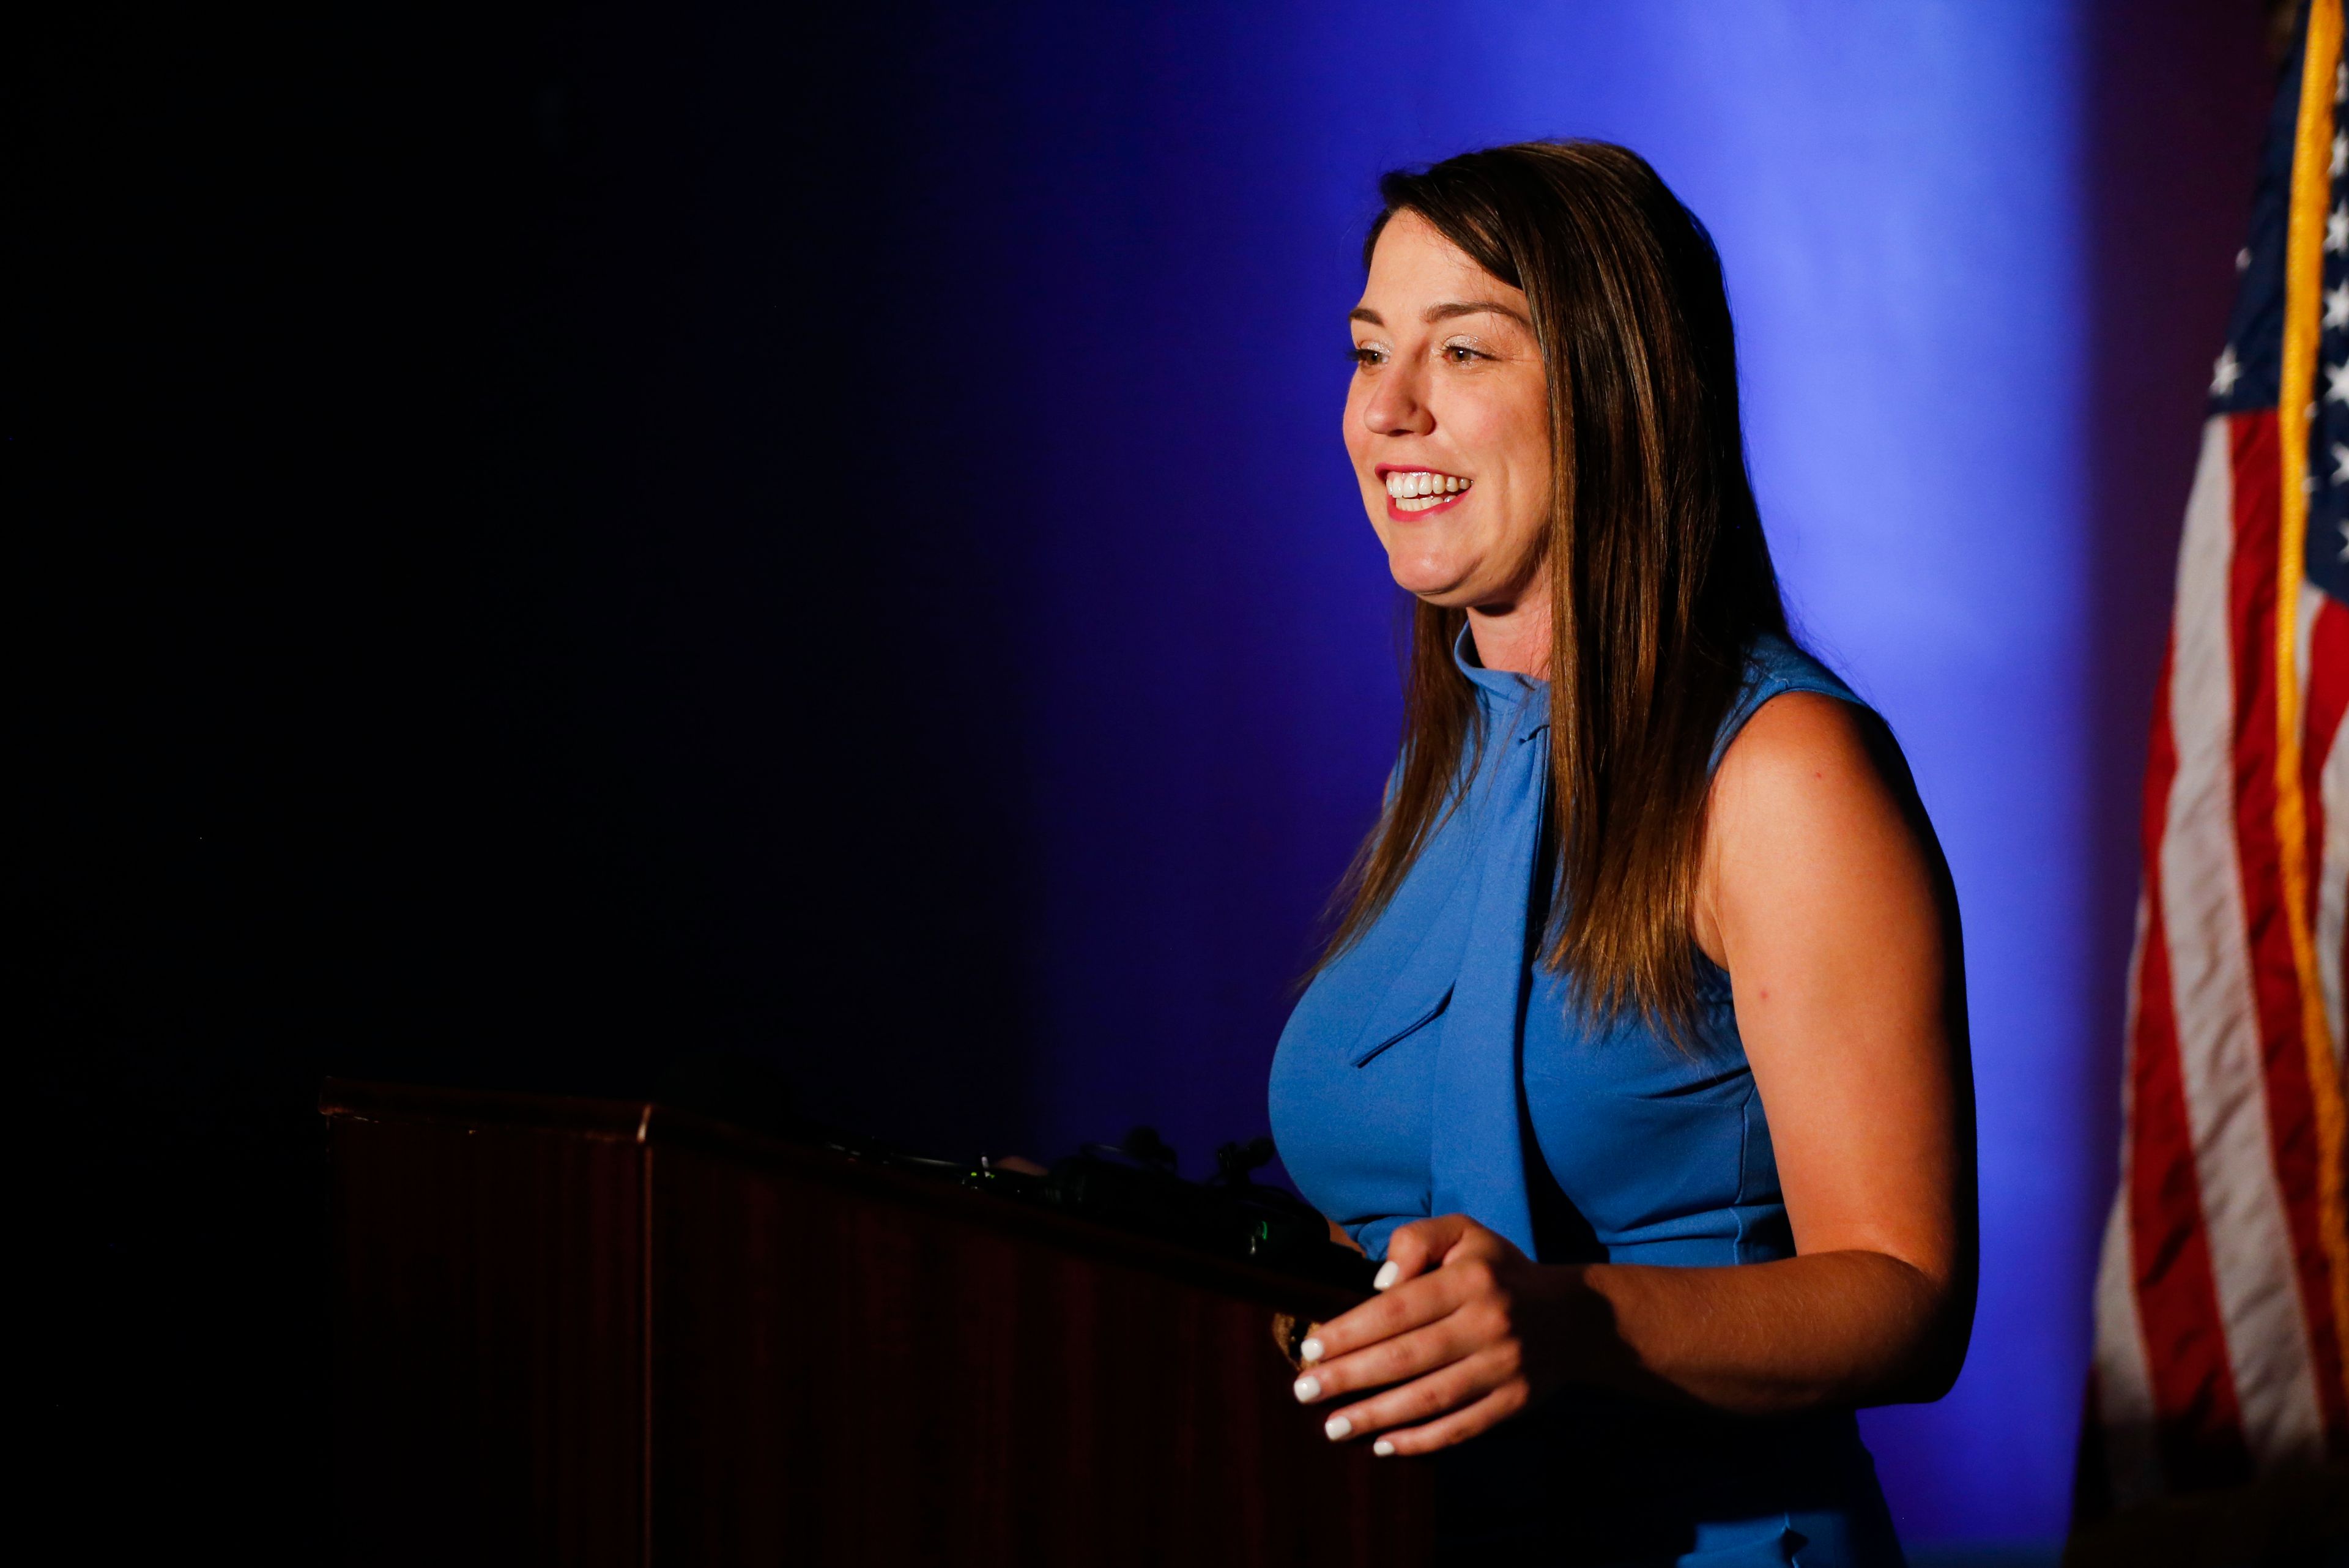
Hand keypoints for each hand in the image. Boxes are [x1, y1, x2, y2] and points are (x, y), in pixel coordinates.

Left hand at [1287, 1214, 1589, 1455]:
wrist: (1575, 1318)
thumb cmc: (1500, 1272)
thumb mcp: (1464, 1234)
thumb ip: (1416, 1241)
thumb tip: (1378, 1285)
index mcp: (1469, 1279)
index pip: (1397, 1309)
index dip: (1351, 1331)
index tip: (1311, 1348)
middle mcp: (1488, 1323)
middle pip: (1406, 1357)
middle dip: (1349, 1377)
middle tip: (1304, 1391)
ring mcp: (1504, 1368)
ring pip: (1430, 1398)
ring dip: (1376, 1416)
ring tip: (1333, 1426)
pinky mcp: (1514, 1403)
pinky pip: (1461, 1427)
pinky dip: (1421, 1441)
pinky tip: (1384, 1444)